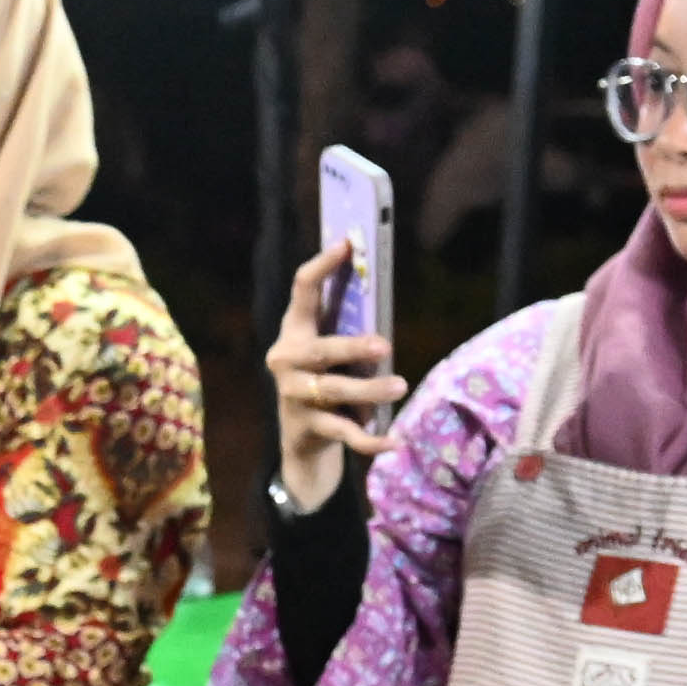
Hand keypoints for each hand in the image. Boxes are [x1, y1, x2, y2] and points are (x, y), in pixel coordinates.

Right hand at [262, 242, 410, 514]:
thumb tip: (381, 295)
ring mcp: (293, 395)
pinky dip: (370, 440)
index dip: (322, 267)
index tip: (347, 244)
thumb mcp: (330, 353)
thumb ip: (347, 330)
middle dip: (352, 348)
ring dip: (369, 390)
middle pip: (320, 351)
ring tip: (399, 387)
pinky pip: (343, 432)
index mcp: (294, 332)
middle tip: (384, 346)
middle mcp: (287, 360)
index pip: (302, 291)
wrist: (301, 441)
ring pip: (334, 391)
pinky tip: (393, 441)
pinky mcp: (307, 428)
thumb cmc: (325, 381)